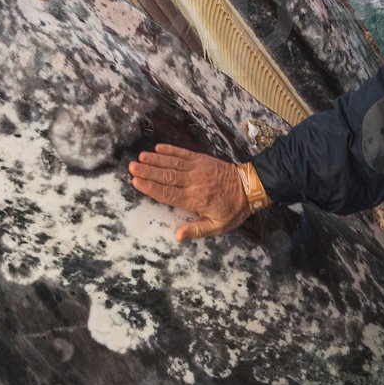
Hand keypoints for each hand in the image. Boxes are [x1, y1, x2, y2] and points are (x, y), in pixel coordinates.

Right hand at [129, 144, 250, 241]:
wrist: (251, 186)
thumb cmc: (233, 209)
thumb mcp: (218, 226)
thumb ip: (196, 230)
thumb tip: (177, 236)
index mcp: (196, 199)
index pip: (169, 194)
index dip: (151, 188)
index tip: (136, 182)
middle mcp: (195, 182)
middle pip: (167, 176)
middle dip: (148, 171)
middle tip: (132, 167)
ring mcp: (198, 168)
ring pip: (173, 163)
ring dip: (155, 160)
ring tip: (140, 157)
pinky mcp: (203, 159)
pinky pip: (184, 154)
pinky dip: (171, 150)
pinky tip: (159, 148)